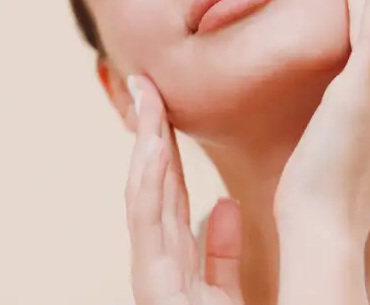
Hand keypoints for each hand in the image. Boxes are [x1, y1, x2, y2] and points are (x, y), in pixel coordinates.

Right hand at [124, 76, 244, 304]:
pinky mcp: (156, 292)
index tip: (162, 105)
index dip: (161, 149)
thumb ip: (219, 251)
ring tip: (145, 101)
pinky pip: (150, 232)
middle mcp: (158, 270)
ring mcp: (153, 281)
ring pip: (143, 201)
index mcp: (176, 267)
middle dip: (145, 136)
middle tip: (143, 85)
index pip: (167, 196)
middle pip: (150, 190)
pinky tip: (151, 149)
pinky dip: (147, 187)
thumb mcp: (227, 292)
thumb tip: (222, 204)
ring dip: (142, 148)